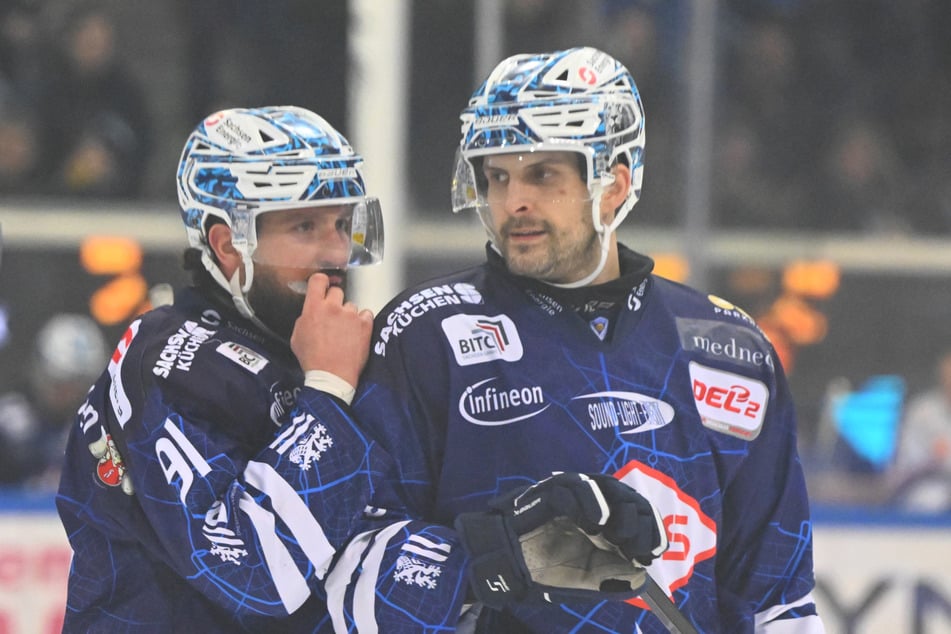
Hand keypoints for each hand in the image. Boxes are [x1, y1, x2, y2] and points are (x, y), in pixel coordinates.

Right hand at [290, 273, 373, 386]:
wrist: (332, 376)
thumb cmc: (313, 360)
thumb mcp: (296, 337)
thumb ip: (304, 319)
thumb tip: (309, 313)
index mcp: (313, 308)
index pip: (318, 280)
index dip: (321, 282)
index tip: (323, 286)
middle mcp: (333, 307)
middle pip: (337, 291)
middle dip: (335, 302)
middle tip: (334, 316)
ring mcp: (350, 314)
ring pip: (351, 305)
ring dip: (349, 315)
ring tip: (345, 332)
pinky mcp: (365, 324)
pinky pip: (366, 314)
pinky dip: (363, 322)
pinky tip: (356, 334)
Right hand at [454, 472, 667, 607]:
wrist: (510, 564)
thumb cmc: (547, 568)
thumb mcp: (588, 577)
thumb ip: (613, 576)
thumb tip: (643, 577)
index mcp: (606, 522)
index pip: (638, 513)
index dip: (651, 530)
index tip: (651, 553)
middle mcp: (593, 504)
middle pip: (628, 496)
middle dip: (639, 520)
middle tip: (634, 545)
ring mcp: (573, 494)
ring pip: (606, 484)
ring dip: (618, 509)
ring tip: (617, 535)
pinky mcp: (552, 491)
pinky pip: (575, 486)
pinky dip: (588, 502)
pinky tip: (591, 524)